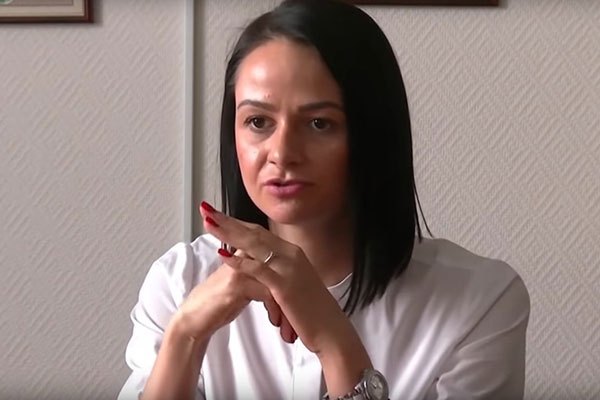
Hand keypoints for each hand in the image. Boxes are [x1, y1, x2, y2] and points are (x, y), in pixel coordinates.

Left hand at [199, 201, 352, 354]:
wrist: (331, 329)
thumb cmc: (312, 310)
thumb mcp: (296, 283)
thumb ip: (281, 272)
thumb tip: (267, 268)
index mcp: (292, 253)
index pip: (260, 233)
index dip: (238, 224)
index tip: (219, 216)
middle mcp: (291, 254)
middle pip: (254, 233)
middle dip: (229, 221)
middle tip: (208, 210)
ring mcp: (288, 268)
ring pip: (254, 245)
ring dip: (229, 233)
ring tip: (209, 224)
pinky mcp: (284, 285)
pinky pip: (258, 269)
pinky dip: (239, 260)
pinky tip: (222, 254)